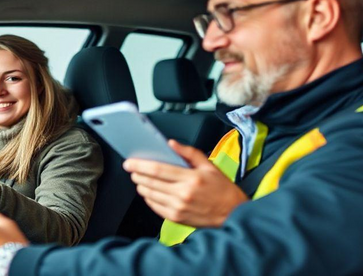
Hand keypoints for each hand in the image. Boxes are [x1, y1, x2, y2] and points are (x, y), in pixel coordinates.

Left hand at [123, 139, 248, 227]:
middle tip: (131, 169)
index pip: (158, 170)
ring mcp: (178, 208)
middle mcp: (183, 194)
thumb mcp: (210, 166)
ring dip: (141, 186)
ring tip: (139, 179)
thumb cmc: (223, 190)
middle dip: (137, 174)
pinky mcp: (176, 218)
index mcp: (191, 178)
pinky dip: (148, 198)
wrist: (232, 213)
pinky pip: (155, 207)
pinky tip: (149, 192)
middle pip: (151, 182)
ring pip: (150, 195)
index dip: (141, 165)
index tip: (130, 162)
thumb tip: (171, 144)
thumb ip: (189, 153)